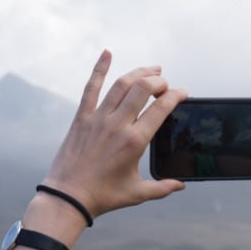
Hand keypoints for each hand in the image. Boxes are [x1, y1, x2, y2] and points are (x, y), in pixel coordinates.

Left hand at [42, 50, 187, 217]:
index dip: (175, 95)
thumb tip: (181, 184)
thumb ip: (163, 188)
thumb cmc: (103, 196)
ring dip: (139, 72)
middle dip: (159, 81)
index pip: (161, 108)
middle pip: (143, 89)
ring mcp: (98, 118)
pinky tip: (107, 53)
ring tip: (151, 69)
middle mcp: (118, 125)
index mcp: (135, 142)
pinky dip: (99, 69)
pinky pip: (91, 87)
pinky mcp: (82, 118)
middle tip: (165, 84)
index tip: (182, 93)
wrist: (67, 196)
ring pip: (121, 84)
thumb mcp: (137, 194)